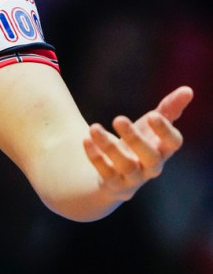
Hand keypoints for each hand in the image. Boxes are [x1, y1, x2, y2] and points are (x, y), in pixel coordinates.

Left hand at [83, 85, 192, 199]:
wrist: (113, 177)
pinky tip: (86, 139)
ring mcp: (133, 178)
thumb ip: (168, 109)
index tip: (152, 114)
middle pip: (151, 157)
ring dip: (109, 146)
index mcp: (163, 150)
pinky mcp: (113, 184)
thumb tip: (188, 89)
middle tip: (118, 118)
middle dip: (135, 138)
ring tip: (93, 127)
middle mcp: (151, 166)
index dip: (166, 131)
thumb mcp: (149, 126)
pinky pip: (106, 173)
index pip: (173, 143)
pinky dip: (96, 157)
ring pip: (126, 166)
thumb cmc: (137, 145)